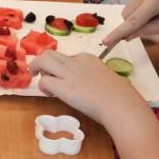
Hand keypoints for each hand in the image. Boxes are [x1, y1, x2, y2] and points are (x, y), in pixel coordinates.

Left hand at [30, 50, 145, 124]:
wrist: (121, 105)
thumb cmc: (120, 96)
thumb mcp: (107, 78)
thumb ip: (94, 77)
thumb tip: (90, 85)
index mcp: (87, 58)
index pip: (65, 57)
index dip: (60, 67)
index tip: (64, 78)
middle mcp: (76, 61)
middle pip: (49, 53)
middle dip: (43, 63)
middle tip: (44, 75)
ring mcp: (68, 73)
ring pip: (42, 60)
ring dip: (37, 69)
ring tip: (41, 81)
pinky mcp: (63, 87)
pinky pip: (44, 81)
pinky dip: (42, 87)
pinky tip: (51, 94)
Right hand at [101, 0, 158, 48]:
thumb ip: (149, 30)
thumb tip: (128, 35)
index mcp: (155, 1)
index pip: (132, 21)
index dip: (118, 33)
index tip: (105, 42)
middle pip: (127, 13)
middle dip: (133, 23)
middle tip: (154, 25)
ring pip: (130, 6)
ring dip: (138, 14)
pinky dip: (143, 6)